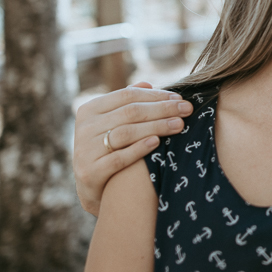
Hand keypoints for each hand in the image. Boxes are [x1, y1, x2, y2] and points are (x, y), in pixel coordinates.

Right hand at [73, 82, 192, 214]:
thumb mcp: (111, 124)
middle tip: (187, 109)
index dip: (155, 95)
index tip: (179, 98)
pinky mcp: (90, 172)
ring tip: (179, 125)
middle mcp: (84, 127)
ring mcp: (85, 150)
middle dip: (162, 109)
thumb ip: (126, 104)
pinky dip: (139, 149)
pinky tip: (157, 142)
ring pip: (126, 133)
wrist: (91, 188)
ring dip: (156, 127)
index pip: (127, 95)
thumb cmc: (107, 149)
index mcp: (89, 109)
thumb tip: (148, 83)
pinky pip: (119, 158)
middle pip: (129, 112)